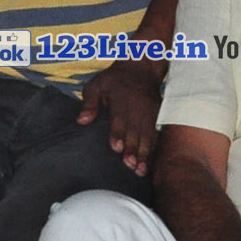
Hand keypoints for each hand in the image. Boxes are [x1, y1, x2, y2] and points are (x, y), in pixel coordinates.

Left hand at [77, 59, 162, 174]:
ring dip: (145, 154)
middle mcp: (137, 108)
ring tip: (140, 170)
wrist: (141, 69)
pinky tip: (151, 164)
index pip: (119, 120)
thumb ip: (89, 102)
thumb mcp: (97, 85)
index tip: (116, 148)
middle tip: (130, 165)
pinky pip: (158, 135)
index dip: (118, 134)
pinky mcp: (158, 117)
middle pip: (135, 131)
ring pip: (148, 136)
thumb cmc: (114, 80)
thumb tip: (82, 120)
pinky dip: (155, 150)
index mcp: (121, 101)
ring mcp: (150, 113)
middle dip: (133, 149)